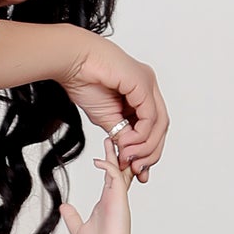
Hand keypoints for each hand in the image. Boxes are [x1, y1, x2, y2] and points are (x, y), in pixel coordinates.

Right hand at [59, 32, 167, 181]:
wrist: (72, 63)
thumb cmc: (83, 81)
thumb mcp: (105, 118)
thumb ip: (120, 134)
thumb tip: (128, 155)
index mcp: (140, 93)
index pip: (153, 126)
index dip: (148, 151)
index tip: (137, 171)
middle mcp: (148, 87)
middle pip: (161, 126)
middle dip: (151, 152)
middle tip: (136, 170)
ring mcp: (148, 83)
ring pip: (160, 123)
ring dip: (145, 146)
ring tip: (128, 158)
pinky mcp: (143, 83)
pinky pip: (150, 116)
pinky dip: (141, 134)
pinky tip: (126, 144)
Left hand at [60, 144, 133, 233]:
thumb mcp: (78, 229)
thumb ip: (72, 217)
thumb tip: (64, 207)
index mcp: (106, 202)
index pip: (109, 178)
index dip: (108, 164)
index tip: (104, 153)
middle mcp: (113, 197)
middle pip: (116, 169)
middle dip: (114, 153)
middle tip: (111, 138)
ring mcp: (117, 196)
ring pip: (118, 169)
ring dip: (113, 154)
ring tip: (109, 139)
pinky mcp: (119, 198)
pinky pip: (114, 176)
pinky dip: (107, 166)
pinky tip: (98, 160)